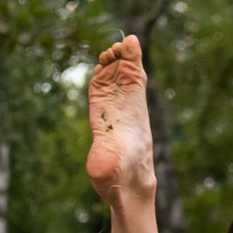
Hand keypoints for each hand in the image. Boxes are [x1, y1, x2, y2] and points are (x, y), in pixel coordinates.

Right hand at [85, 36, 158, 205]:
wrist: (126, 188)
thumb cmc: (122, 180)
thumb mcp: (111, 173)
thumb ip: (105, 167)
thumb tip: (98, 170)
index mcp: (131, 117)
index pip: (135, 82)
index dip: (132, 62)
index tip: (130, 44)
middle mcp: (125, 108)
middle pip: (128, 72)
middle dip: (123, 55)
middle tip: (116, 48)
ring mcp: (114, 108)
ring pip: (117, 76)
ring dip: (114, 61)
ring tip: (107, 54)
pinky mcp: (102, 112)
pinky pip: (105, 87)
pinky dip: (103, 73)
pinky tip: (102, 66)